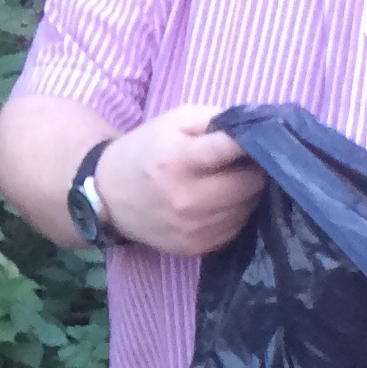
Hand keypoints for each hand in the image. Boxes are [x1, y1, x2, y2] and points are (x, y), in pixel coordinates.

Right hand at [100, 103, 266, 254]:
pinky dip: (234, 213)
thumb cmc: (147, 151)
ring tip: (227, 181)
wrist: (109, 197)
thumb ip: (214, 119)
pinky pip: (235, 228)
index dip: (253, 141)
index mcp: (177, 159)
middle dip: (252, 169)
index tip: (257, 137)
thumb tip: (254, 129)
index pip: (232, 149)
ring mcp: (192, 228)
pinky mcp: (196, 248)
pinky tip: (217, 202)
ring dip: (245, 193)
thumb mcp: (173, 121)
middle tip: (240, 162)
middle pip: (250, 184)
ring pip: (247, 208)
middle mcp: (186, 198)